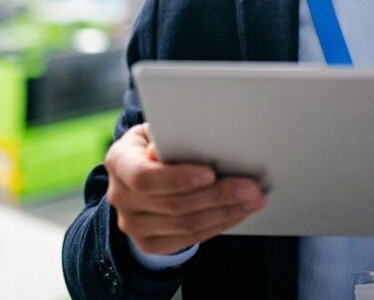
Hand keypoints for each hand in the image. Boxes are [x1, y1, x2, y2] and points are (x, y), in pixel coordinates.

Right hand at [105, 124, 267, 254]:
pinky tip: (238, 212)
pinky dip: (218, 225)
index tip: (210, 173)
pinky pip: (188, 239)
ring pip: (185, 225)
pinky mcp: (149, 244)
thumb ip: (170, 135)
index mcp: (118, 161)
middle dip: (217, 195)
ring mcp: (132, 225)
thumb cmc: (158, 141)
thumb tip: (193, 140)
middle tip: (251, 187)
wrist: (141, 172)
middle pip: (173, 204)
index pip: (144, 177)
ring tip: (254, 199)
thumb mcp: (158, 129)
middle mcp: (120, 197)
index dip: (178, 177)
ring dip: (225, 212)